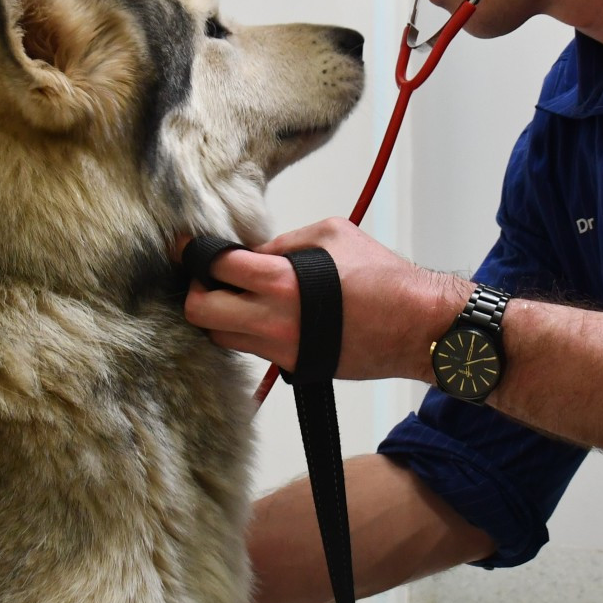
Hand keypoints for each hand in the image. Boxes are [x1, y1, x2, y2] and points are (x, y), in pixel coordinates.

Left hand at [174, 218, 471, 381]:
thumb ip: (284, 243)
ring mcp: (281, 350)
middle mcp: (274, 321)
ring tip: (235, 295)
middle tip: (206, 276)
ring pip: (220, 338)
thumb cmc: (383, 277)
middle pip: (200, 313)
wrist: (417, 326)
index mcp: (281, 281)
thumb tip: (252, 253)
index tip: (185, 245)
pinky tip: (260, 312)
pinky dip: (245, 331)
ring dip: (218, 316)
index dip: (194, 252)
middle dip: (195, 291)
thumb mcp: (330, 234)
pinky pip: (250, 350)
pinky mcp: (293, 367)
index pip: (215, 267)